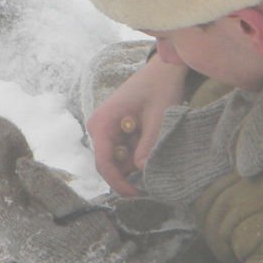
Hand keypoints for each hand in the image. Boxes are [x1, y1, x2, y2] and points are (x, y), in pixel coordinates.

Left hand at [0, 108, 157, 262]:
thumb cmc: (95, 251)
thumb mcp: (79, 217)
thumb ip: (50, 189)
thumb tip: (22, 164)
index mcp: (19, 230)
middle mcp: (10, 231)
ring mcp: (16, 231)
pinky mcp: (25, 228)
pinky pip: (7, 196)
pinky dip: (3, 173)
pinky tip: (6, 155)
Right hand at [88, 54, 188, 194]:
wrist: (164, 69)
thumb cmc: (160, 86)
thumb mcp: (159, 116)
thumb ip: (149, 143)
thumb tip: (141, 170)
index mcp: (102, 122)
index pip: (103, 162)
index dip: (118, 182)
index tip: (137, 194)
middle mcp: (99, 127)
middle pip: (110, 164)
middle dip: (130, 175)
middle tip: (155, 182)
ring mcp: (107, 129)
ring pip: (119, 160)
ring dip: (137, 164)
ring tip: (159, 157)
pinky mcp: (116, 131)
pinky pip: (124, 152)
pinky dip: (139, 155)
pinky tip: (154, 149)